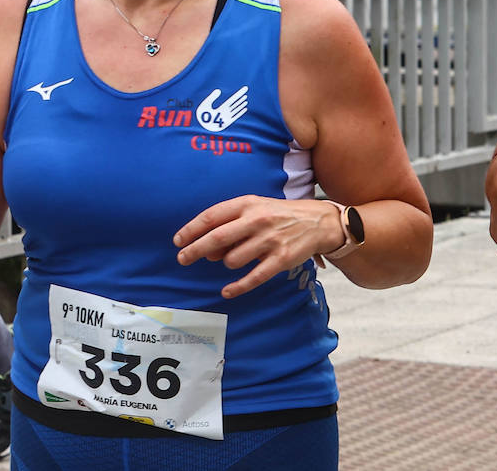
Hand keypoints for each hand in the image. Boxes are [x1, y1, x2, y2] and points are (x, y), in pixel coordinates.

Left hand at [174, 197, 341, 298]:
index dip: (191, 230)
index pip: (211, 216)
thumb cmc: (279, 215)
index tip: (178, 241)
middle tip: (182, 259)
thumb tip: (208, 250)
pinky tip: (226, 291)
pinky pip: (252, 278)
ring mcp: (269, 240)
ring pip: (232, 260)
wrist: (318, 221)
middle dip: (195, 250)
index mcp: (248, 204)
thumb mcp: (256, 208)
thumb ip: (231, 224)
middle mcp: (257, 221)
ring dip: (227, 263)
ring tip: (234, 259)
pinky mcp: (281, 259)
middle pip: (216, 238)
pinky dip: (237, 287)